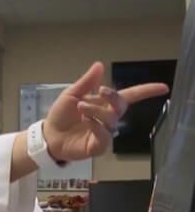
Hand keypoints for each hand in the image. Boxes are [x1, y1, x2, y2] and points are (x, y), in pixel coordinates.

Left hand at [44, 62, 168, 160]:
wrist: (49, 134)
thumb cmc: (62, 114)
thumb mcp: (71, 94)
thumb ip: (86, 82)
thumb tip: (99, 65)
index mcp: (104, 103)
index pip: (129, 96)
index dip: (146, 91)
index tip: (163, 87)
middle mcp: (108, 117)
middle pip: (121, 106)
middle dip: (114, 97)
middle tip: (101, 91)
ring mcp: (105, 132)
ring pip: (111, 120)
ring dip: (97, 111)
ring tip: (81, 107)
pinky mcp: (99, 146)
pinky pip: (104, 136)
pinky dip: (96, 126)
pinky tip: (86, 122)